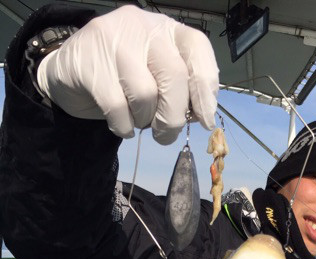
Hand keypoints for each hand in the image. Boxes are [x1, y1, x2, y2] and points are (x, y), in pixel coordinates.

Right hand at [37, 5, 218, 143]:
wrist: (70, 73)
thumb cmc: (123, 79)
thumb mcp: (156, 79)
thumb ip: (180, 91)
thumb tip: (200, 116)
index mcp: (166, 29)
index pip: (197, 48)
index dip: (206, 87)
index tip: (205, 119)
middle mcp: (142, 26)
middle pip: (174, 75)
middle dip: (174, 116)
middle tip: (165, 134)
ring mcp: (112, 38)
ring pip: (145, 94)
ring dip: (144, 121)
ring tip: (136, 121)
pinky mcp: (87, 60)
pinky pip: (116, 107)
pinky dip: (123, 127)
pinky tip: (121, 126)